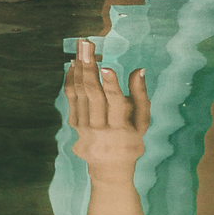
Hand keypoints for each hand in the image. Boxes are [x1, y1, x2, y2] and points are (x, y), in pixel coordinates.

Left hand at [65, 43, 150, 174]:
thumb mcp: (142, 122)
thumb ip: (141, 96)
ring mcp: (84, 128)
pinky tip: (74, 64)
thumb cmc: (131, 140)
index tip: (107, 67)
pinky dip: (71, 80)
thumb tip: (139, 69)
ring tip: (81, 48)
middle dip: (89, 68)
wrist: (109, 169)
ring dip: (80, 69)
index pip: (115, 104)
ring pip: (80, 95)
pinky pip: (71, 98)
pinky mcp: (74, 126)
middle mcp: (100, 129)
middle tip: (87, 45)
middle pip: (93, 95)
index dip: (111, 85)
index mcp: (121, 129)